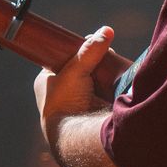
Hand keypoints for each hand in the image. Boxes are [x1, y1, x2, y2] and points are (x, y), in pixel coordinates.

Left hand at [34, 26, 115, 148]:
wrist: (77, 135)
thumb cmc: (66, 102)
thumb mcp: (75, 71)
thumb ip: (89, 51)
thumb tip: (106, 31)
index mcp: (47, 82)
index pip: (63, 58)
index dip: (77, 51)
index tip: (91, 43)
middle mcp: (61, 91)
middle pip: (82, 68)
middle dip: (95, 62)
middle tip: (105, 54)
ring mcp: (79, 101)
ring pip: (96, 79)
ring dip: (106, 74)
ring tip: (113, 65)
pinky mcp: (95, 110)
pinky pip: (106, 91)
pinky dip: (113, 86)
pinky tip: (119, 79)